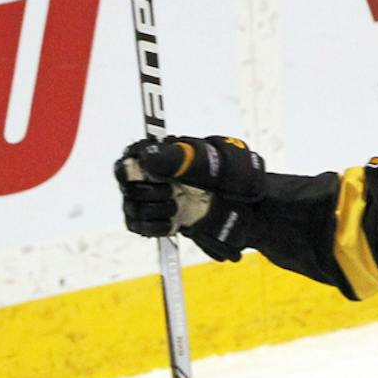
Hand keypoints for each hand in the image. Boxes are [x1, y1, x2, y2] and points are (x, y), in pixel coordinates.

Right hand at [115, 134, 264, 236]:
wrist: (250, 210)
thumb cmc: (237, 179)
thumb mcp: (214, 163)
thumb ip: (181, 159)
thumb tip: (148, 157)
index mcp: (167, 150)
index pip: (131, 156)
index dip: (134, 170)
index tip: (157, 182)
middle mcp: (157, 172)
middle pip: (127, 183)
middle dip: (147, 194)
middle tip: (172, 196)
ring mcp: (155, 197)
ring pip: (130, 206)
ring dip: (152, 212)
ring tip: (176, 210)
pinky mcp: (157, 219)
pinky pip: (137, 225)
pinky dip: (153, 227)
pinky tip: (172, 224)